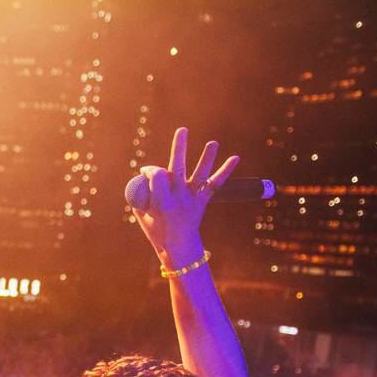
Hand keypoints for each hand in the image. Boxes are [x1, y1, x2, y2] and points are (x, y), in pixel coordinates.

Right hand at [134, 127, 239, 266]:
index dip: (150, 169)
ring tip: (213, 143)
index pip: (157, 176)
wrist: (177, 246)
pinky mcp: (203, 200)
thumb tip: (145, 175)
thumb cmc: (155, 229)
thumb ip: (141, 194)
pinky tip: (235, 158)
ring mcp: (192, 198)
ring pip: (200, 174)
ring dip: (207, 157)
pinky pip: (215, 184)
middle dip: (179, 148)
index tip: (145, 171)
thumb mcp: (142, 214)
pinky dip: (225, 171)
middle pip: (178, 168)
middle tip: (183, 129)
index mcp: (161, 202)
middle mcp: (178, 198)